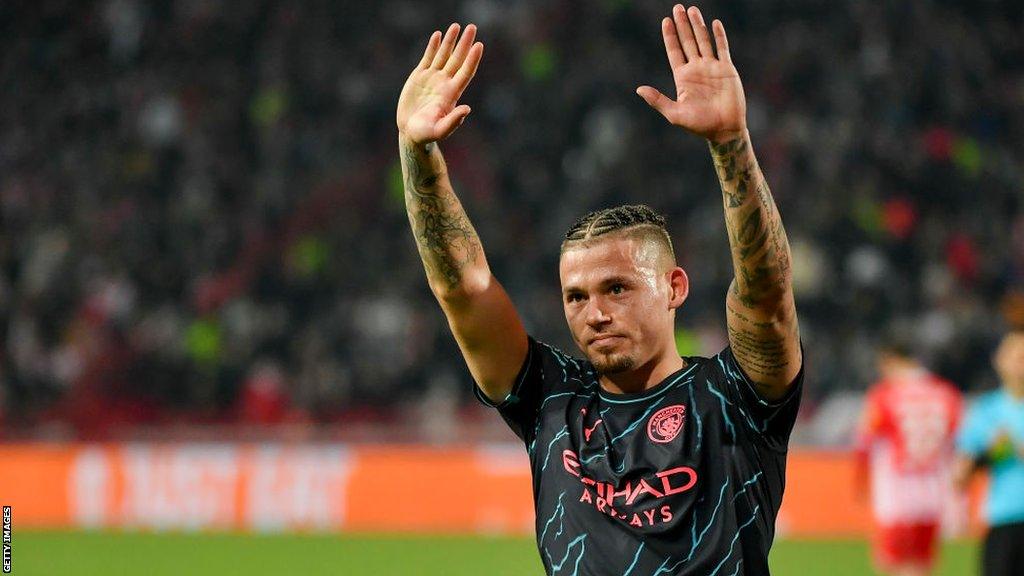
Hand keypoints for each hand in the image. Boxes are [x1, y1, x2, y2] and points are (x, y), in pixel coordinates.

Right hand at [397, 23, 482, 144]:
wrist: (410, 132)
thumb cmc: (426, 134)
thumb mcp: (439, 130)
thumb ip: (453, 121)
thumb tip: (467, 109)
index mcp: (451, 94)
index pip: (465, 73)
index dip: (472, 60)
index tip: (479, 45)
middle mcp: (444, 83)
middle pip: (457, 59)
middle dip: (465, 43)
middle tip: (472, 27)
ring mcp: (432, 78)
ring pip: (444, 55)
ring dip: (450, 41)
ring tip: (456, 26)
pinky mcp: (419, 76)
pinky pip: (428, 58)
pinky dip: (433, 46)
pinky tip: (438, 35)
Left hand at [637, 5, 745, 143]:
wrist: (724, 129)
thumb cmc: (699, 125)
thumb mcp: (674, 113)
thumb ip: (657, 100)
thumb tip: (638, 89)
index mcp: (682, 77)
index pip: (674, 51)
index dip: (670, 36)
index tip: (665, 21)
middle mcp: (696, 69)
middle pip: (687, 41)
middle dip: (682, 25)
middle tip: (677, 8)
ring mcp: (712, 68)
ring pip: (703, 41)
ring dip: (698, 26)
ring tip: (692, 10)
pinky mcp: (727, 69)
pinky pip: (722, 48)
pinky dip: (719, 36)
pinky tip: (714, 23)